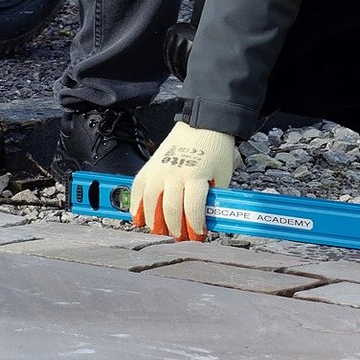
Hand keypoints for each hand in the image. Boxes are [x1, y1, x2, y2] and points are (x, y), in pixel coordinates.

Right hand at [131, 121, 234, 240]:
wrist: (204, 122)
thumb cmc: (216, 149)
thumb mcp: (223, 175)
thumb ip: (215, 198)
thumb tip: (209, 220)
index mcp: (196, 176)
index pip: (192, 209)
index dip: (194, 227)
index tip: (198, 236)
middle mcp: (175, 173)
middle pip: (170, 209)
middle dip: (175, 229)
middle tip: (179, 237)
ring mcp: (160, 169)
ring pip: (150, 202)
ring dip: (154, 221)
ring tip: (160, 231)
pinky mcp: (150, 165)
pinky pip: (138, 188)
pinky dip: (136, 204)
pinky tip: (139, 217)